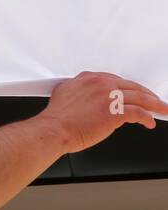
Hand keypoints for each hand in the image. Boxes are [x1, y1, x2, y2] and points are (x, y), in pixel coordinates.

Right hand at [39, 72, 167, 153]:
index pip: (116, 80)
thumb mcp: (63, 95)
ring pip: (140, 97)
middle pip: (132, 86)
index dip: (127, 87)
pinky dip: (147, 118)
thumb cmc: (56, 119)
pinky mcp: (116, 111)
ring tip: (161, 109)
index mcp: (88, 79)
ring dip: (154, 104)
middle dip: (146, 94)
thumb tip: (84, 98)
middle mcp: (100, 84)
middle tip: (154, 100)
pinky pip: (139, 113)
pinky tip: (149, 122)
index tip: (133, 92)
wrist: (53, 130)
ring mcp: (110, 96)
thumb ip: (76, 92)